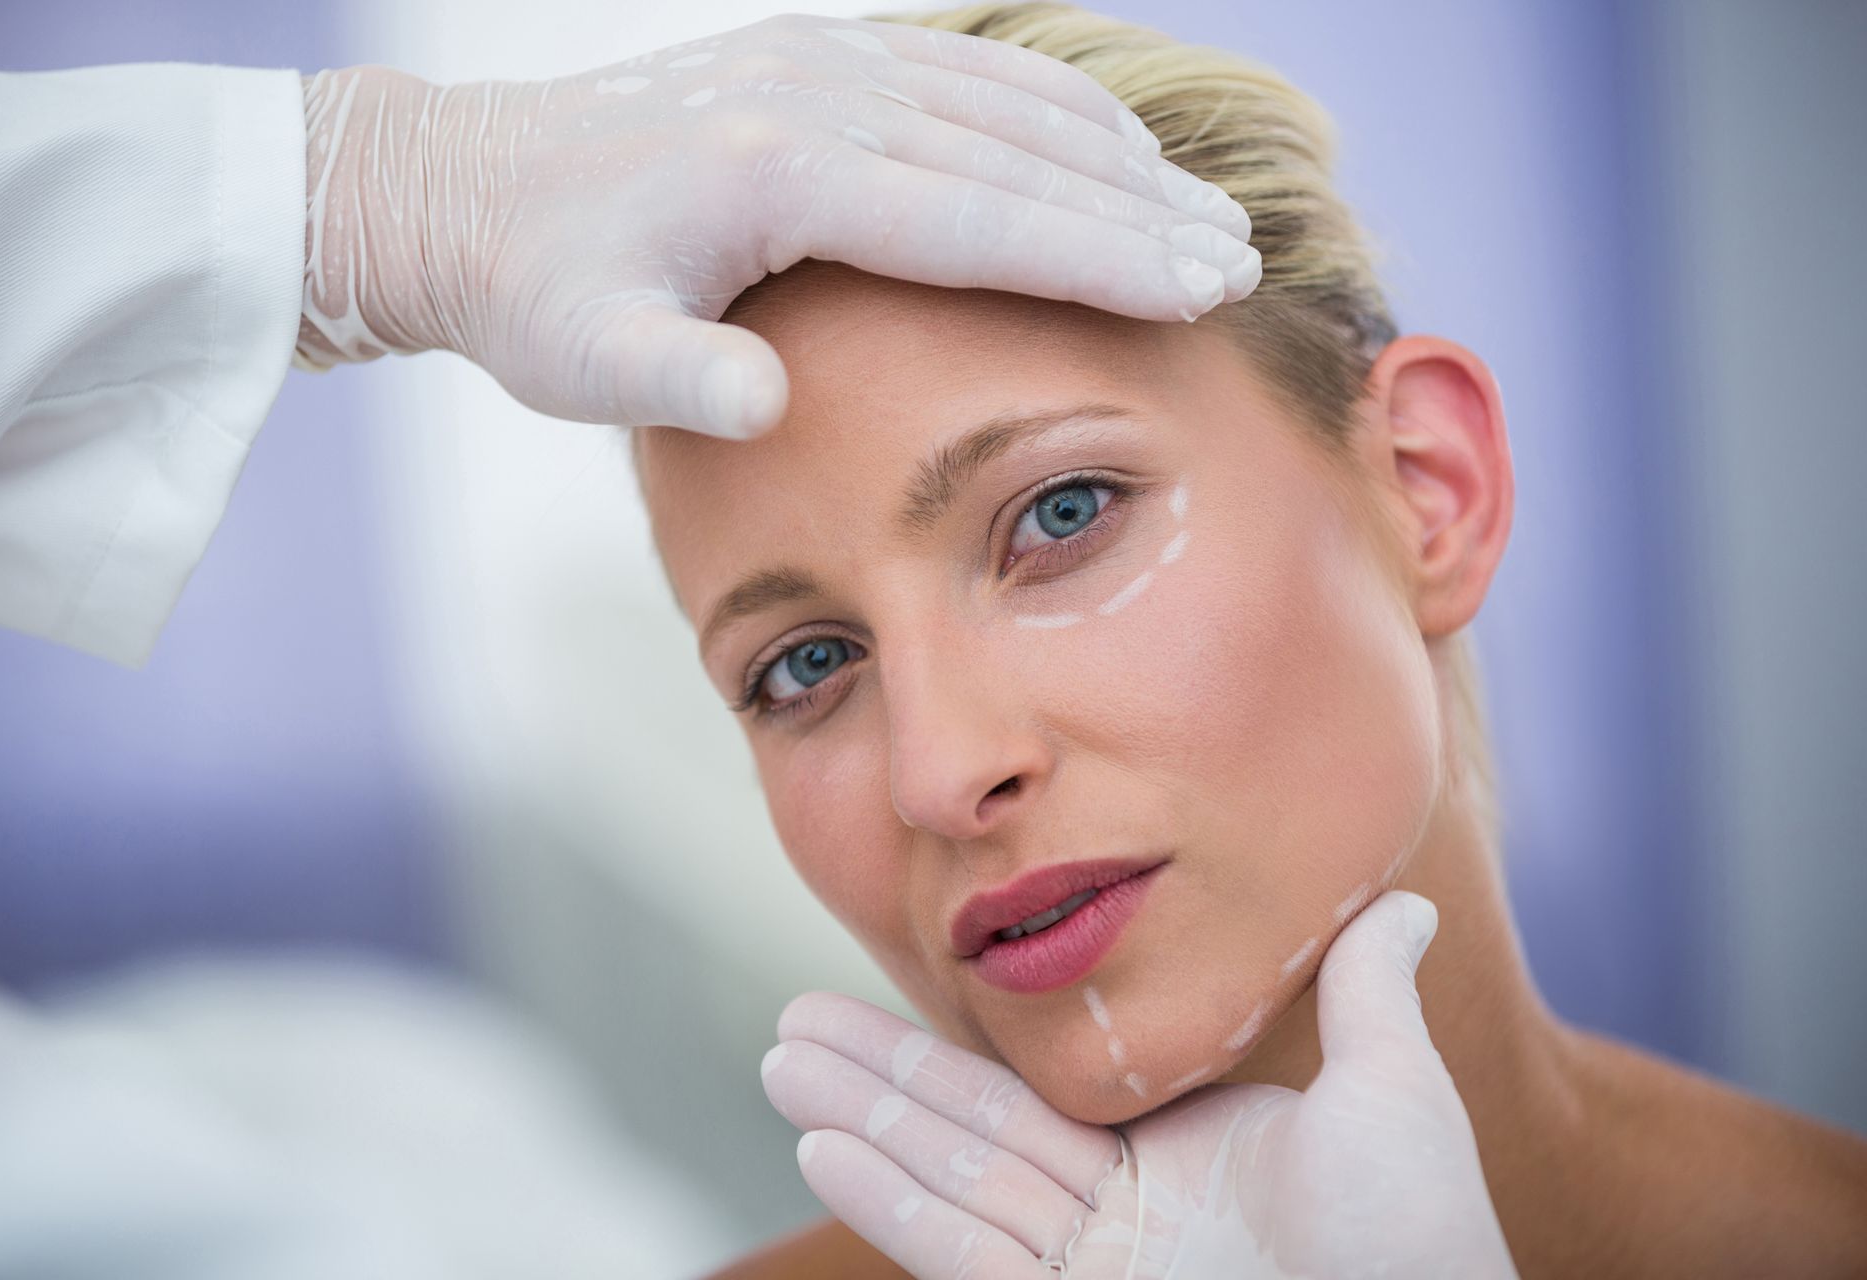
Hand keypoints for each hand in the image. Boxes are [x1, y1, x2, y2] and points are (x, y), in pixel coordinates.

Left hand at [295, 14, 1259, 438]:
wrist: (464, 193)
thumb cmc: (534, 294)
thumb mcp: (584, 359)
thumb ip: (673, 382)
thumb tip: (762, 405)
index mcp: (777, 172)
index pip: (980, 217)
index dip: (1101, 255)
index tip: (1201, 287)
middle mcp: (814, 96)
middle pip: (1017, 153)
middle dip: (1140, 210)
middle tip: (1241, 259)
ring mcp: (816, 63)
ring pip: (1003, 101)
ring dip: (1112, 157)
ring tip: (1203, 209)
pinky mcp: (810, 58)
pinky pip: (959, 69)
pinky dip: (1045, 106)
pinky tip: (1100, 142)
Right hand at [761, 891, 1516, 1278]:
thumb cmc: (1424, 1238)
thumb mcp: (1389, 1094)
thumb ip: (1365, 994)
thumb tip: (1403, 898)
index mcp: (1169, 1161)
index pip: (1034, 1097)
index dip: (950, 1051)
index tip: (896, 998)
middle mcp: (1116, 1219)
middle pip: (968, 1133)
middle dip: (875, 1077)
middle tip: (786, 1026)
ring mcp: (1090, 1274)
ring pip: (952, 1183)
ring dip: (861, 1124)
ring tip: (779, 1065)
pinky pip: (968, 1256)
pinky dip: (892, 1205)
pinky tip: (825, 1149)